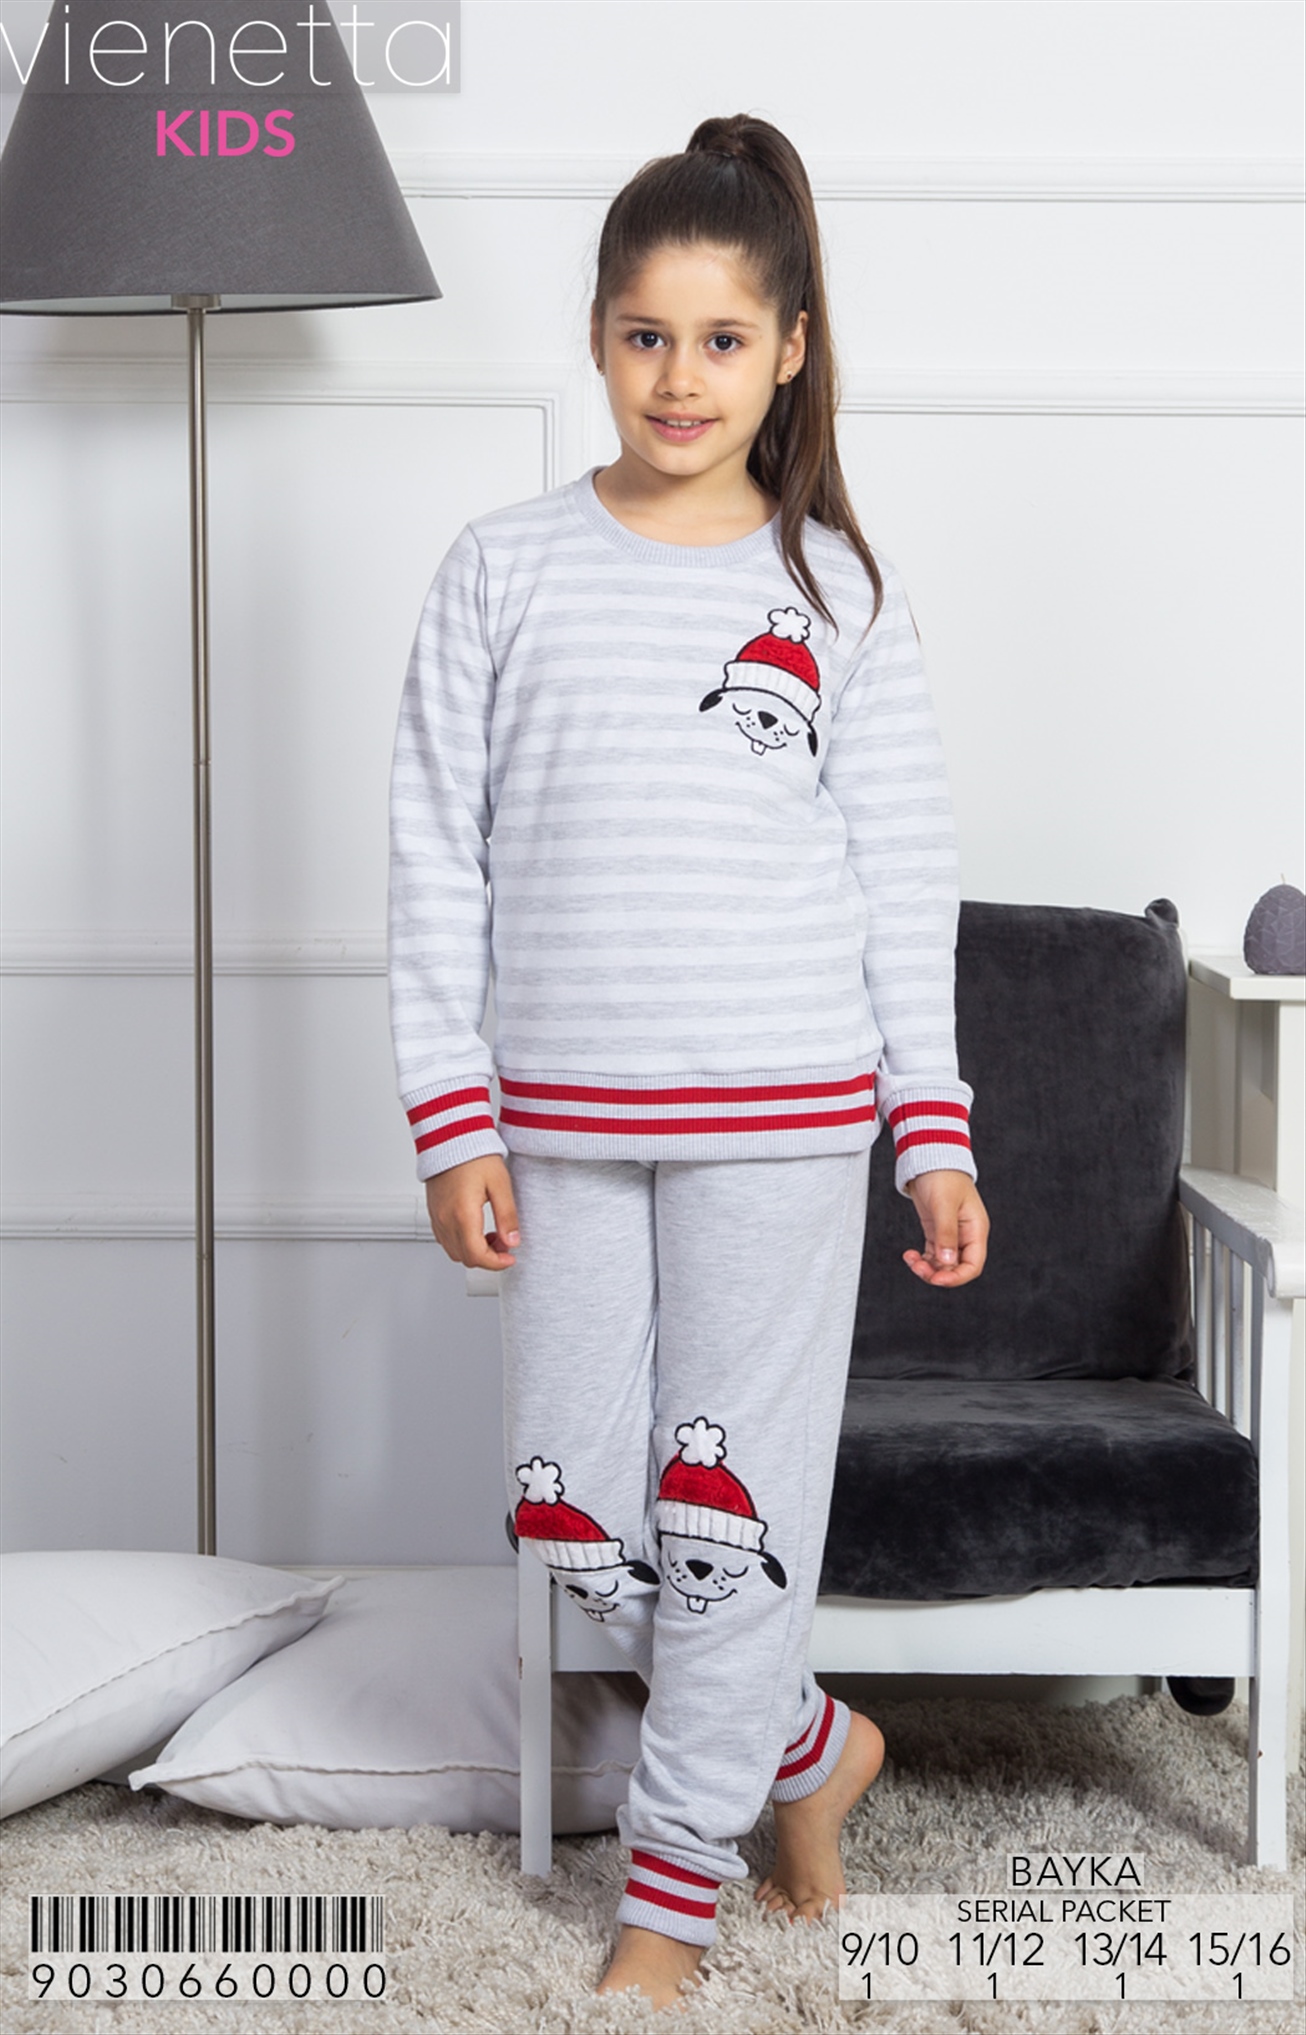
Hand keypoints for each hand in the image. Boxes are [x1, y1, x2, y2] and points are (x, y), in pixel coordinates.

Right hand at [424, 1155, 519, 1268]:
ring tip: (493, 1235)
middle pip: (465, 1258)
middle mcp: (446, 1219)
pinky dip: (462, 1242)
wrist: (451, 1137)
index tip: (510, 1258)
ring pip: (454, 1251)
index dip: (496, 1263)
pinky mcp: (434, 1213)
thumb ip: (507, 1216)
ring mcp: (437, 1217)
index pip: (477, 1255)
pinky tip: (476, 1229)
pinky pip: (445, 1239)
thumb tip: (512, 1241)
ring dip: (474, 1251)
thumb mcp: (500, 1184)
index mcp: (463, 1214)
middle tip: (505, 1244)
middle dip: (488, 1258)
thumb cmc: (474, 1155)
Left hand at [903, 1169, 987, 1287]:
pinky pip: (932, 1254)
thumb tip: (948, 1261)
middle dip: (938, 1273)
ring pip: (943, 1263)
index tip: (937, 1280)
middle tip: (918, 1268)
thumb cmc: (943, 1174)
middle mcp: (966, 1235)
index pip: (973, 1264)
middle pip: (956, 1268)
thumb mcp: (944, 1204)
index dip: (957, 1277)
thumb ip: (946, 1233)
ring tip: (911, 1261)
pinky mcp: (937, 1231)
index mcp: (975, 1229)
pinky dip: (922, 1260)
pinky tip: (910, 1256)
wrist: (930, 1157)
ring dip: (927, 1268)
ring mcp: (951, 1234)